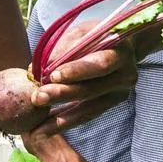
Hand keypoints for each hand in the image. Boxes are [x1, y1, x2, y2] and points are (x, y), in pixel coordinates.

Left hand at [32, 19, 157, 134]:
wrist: (123, 49)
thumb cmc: (98, 37)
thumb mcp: (83, 33)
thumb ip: (63, 48)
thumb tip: (37, 69)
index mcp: (120, 53)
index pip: (100, 64)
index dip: (77, 71)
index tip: (53, 75)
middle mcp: (125, 76)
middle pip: (91, 89)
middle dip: (62, 94)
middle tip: (38, 97)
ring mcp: (119, 94)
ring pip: (88, 107)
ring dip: (60, 115)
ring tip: (38, 123)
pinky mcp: (111, 105)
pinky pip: (87, 116)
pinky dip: (66, 122)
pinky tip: (47, 128)